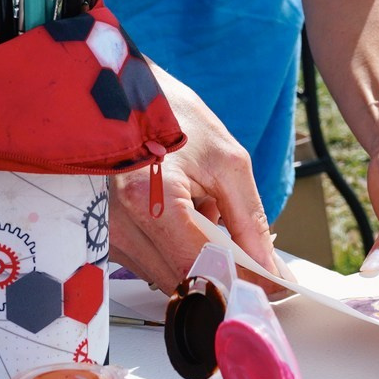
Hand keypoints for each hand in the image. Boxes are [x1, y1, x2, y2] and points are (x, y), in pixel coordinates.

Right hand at [107, 64, 278, 293]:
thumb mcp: (225, 160)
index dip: (244, 282)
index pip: (204, 268)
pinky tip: (184, 216)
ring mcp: (106, 233)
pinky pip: (151, 263)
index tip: (275, 285)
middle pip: (186, 281)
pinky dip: (178, 250)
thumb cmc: (167, 113)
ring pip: (169, 277)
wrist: (119, 92)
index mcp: (149, 201)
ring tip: (207, 212)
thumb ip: (248, 220)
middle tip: (252, 251)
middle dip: (226, 273)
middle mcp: (120, 224)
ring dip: (200, 261)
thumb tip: (268, 268)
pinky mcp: (103, 236)